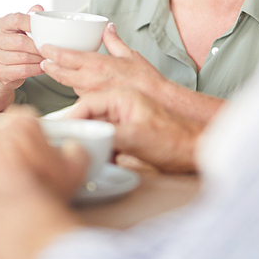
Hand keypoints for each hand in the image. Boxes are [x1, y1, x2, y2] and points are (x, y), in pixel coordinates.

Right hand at [0, 4, 44, 90]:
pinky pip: (21, 71)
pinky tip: (42, 67)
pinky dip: (35, 69)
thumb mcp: (19, 28)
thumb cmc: (13, 45)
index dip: (32, 23)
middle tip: (51, 49)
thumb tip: (38, 8)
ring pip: (22, 58)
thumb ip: (28, 18)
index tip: (45, 29)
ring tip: (48, 58)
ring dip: (39, 59)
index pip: (16, 19)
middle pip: (20, 42)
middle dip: (38, 46)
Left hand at [0, 108, 87, 258]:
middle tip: (27, 164)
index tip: (39, 144)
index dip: (35, 132)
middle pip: (4, 132)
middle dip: (14, 145)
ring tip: (13, 181)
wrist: (24, 227)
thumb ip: (76, 149)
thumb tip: (72, 149)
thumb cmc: (47, 197)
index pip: (26, 117)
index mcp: (21, 125)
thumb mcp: (76, 168)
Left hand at [40, 22, 165, 98]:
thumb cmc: (146, 79)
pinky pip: (81, 96)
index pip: (66, 57)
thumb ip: (114, 41)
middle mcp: (91, 80)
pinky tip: (79, 85)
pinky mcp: (97, 105)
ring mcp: (92, 94)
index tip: (44, 47)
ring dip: (63, 79)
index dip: (52, 52)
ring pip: (70, 86)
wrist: (156, 100)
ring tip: (57, 71)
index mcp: (97, 64)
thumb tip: (108, 28)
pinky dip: (77, 89)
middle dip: (50, 67)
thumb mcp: (130, 54)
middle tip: (44, 62)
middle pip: (61, 74)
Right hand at [67, 89, 203, 172]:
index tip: (62, 134)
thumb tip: (84, 136)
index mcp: (123, 96)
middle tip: (70, 147)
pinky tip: (104, 162)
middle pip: (89, 115)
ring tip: (88, 156)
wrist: (196, 152)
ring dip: (91, 143)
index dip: (72, 119)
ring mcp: (125, 120)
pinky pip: (106, 141)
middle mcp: (122, 105)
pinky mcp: (129, 134)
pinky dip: (102, 151)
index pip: (87, 103)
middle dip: (80, 132)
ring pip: (96, 130)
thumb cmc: (175, 140)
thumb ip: (107, 134)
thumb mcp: (136, 137)